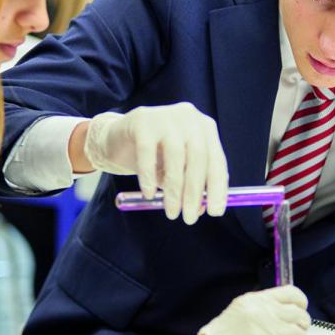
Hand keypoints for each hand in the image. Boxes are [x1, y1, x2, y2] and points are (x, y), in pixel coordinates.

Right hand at [82, 103, 227, 223]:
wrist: (117, 138)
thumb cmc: (154, 156)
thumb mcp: (177, 170)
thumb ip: (191, 184)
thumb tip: (203, 209)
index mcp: (204, 127)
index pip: (216, 159)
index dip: (218, 187)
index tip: (215, 212)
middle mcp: (189, 117)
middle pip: (198, 158)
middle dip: (195, 192)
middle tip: (190, 218)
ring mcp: (166, 116)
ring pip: (175, 157)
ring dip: (174, 190)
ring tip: (171, 212)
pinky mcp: (142, 120)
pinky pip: (147, 154)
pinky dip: (149, 178)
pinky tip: (148, 194)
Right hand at [198, 285, 310, 334]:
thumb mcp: (237, 313)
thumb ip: (259, 309)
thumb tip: (279, 310)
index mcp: (256, 301)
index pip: (291, 293)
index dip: (300, 302)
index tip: (300, 307)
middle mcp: (266, 313)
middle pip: (299, 313)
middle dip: (302, 322)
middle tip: (298, 329)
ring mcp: (272, 332)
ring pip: (301, 331)